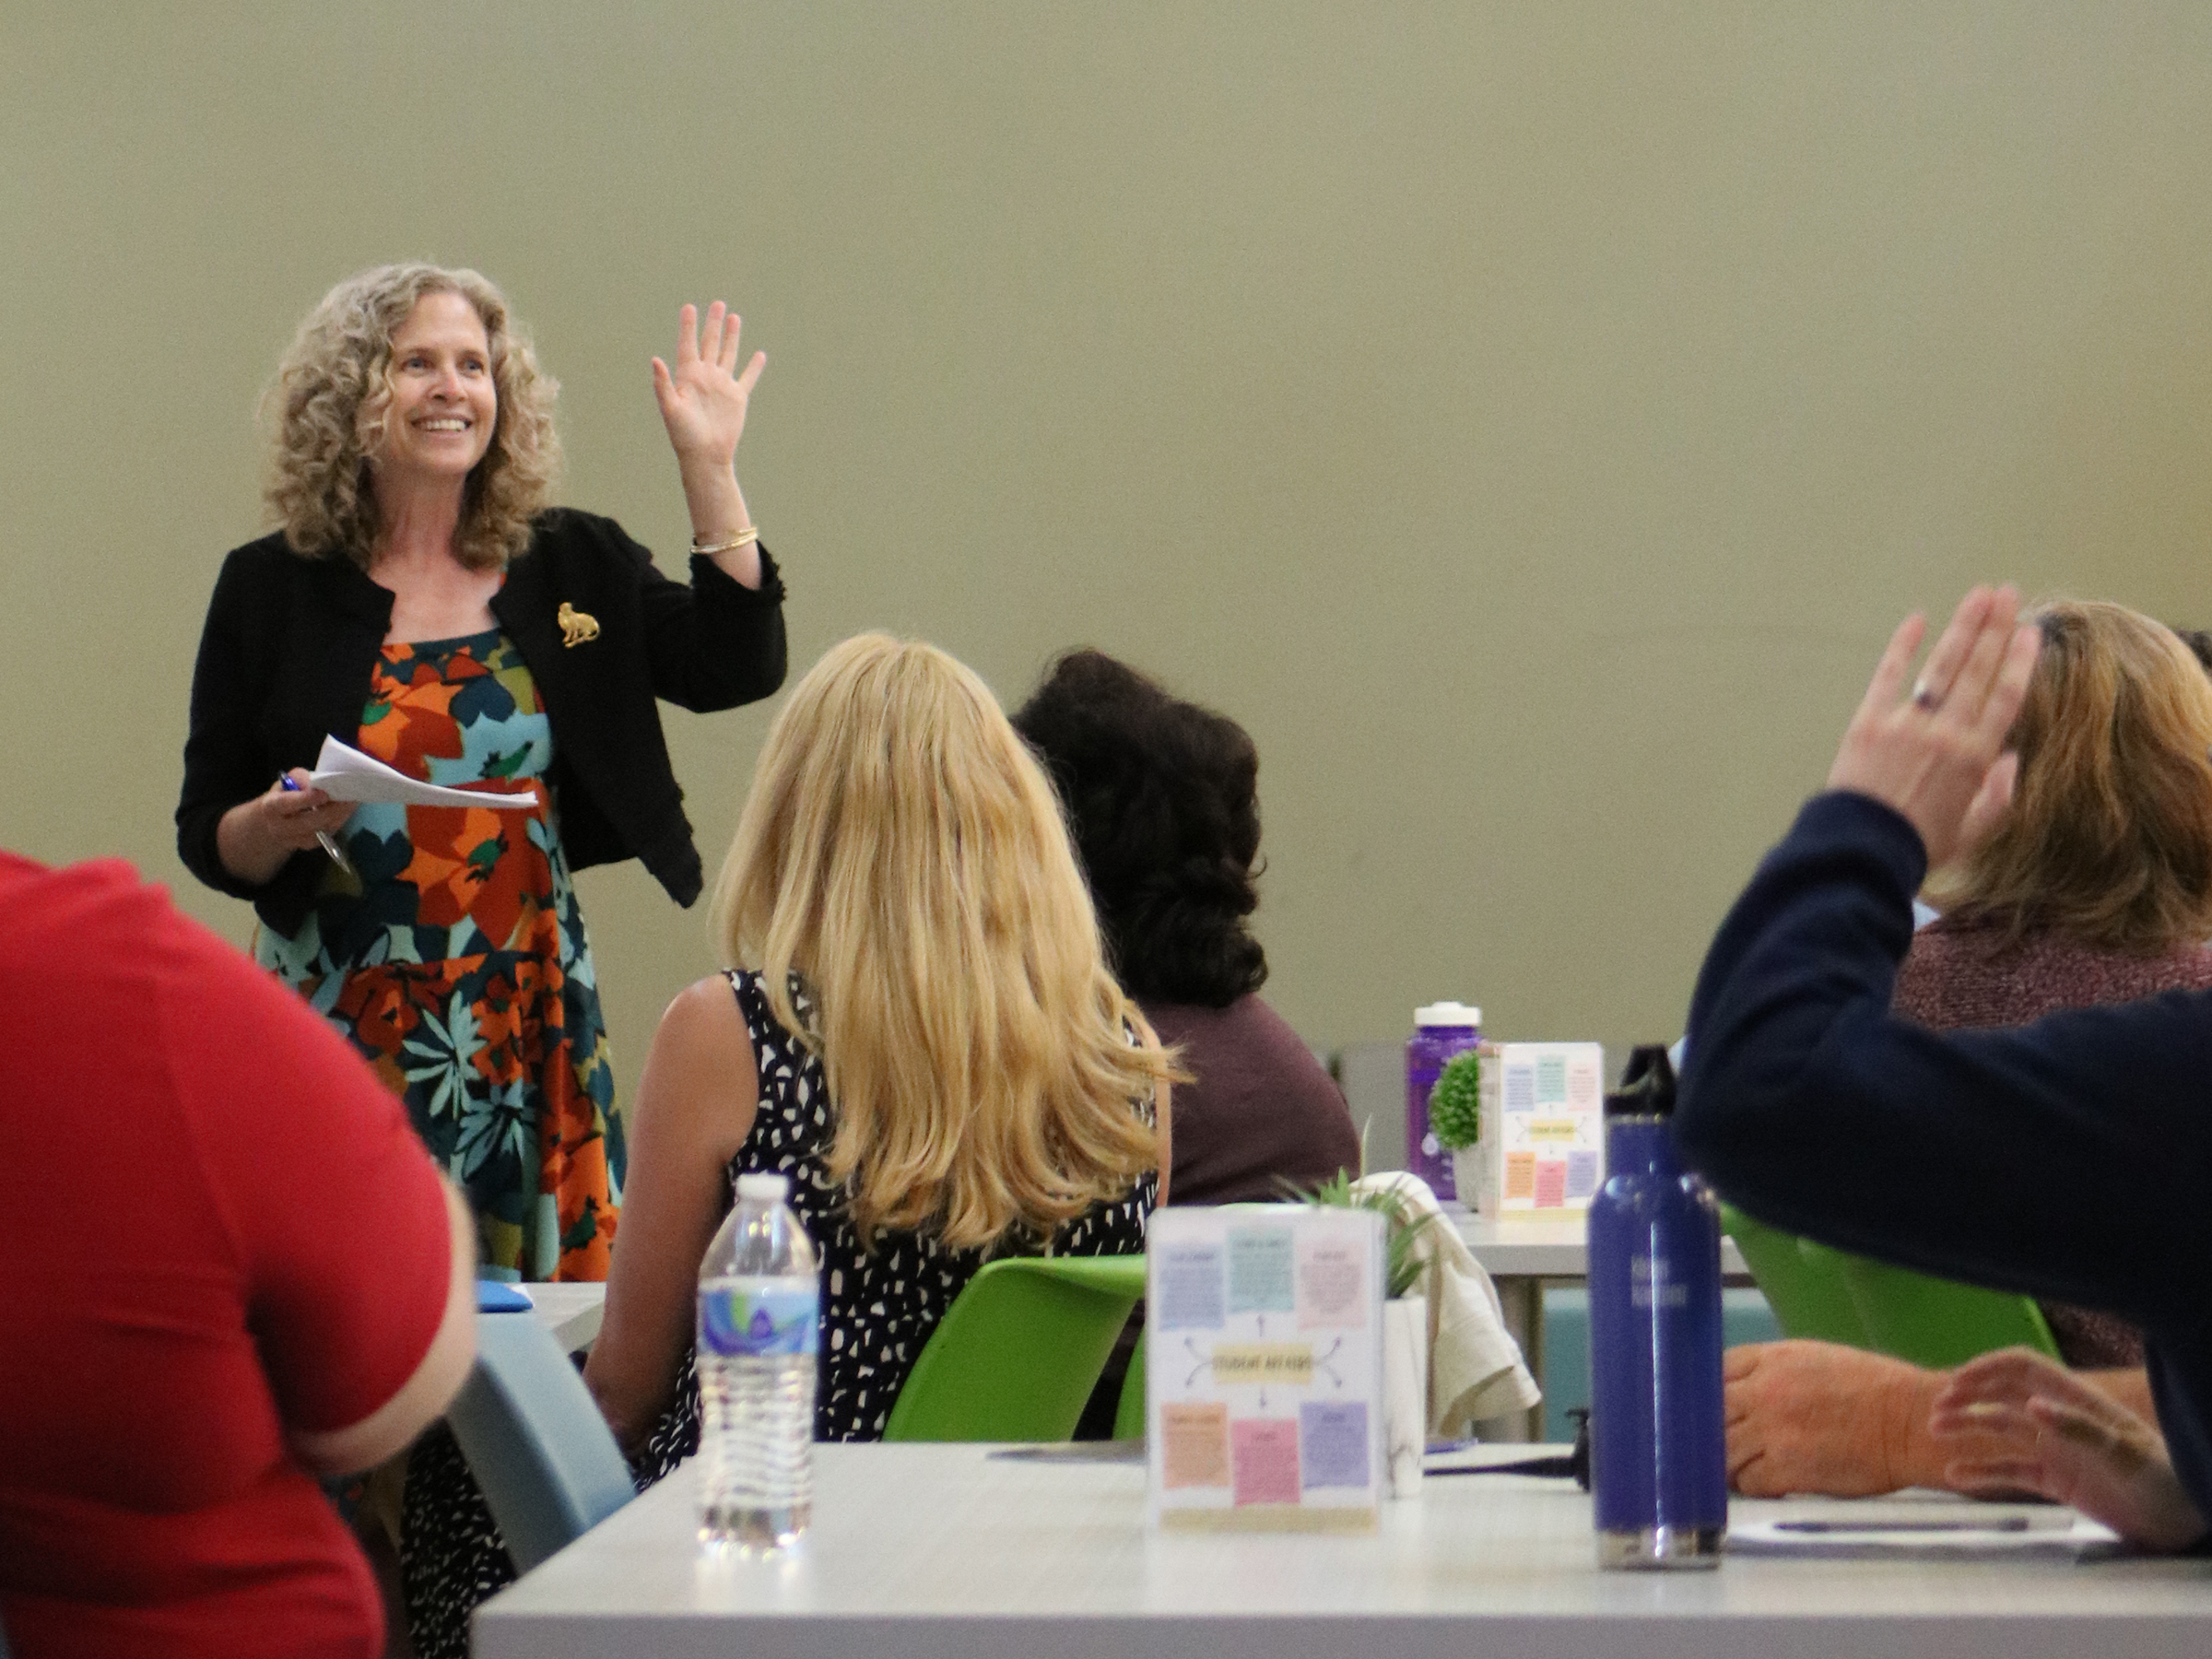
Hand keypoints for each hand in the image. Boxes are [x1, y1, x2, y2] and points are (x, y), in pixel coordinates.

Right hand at [260, 769, 354, 850]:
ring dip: (340, 816)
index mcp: (271, 806)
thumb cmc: (286, 795)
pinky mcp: (308, 845)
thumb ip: (301, 779)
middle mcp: (280, 826)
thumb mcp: (288, 782)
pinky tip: (347, 811)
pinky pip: (326, 834)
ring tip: (353, 802)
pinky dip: (339, 822)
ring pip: (321, 830)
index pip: (286, 804)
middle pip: (308, 822)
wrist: (276, 821)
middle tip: (350, 798)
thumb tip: (318, 781)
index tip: (323, 794)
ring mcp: (294, 839)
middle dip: (331, 810)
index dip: (305, 799)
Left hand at [651, 301, 764, 471]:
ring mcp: (722, 386)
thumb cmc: (683, 435)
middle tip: (717, 304)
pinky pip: (747, 378)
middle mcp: (705, 377)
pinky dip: (754, 367)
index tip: (689, 307)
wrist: (705, 455)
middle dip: (713, 324)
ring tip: (735, 317)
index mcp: (688, 376)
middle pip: (710, 343)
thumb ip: (663, 383)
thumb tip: (655, 359)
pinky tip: (759, 355)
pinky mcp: (737, 398)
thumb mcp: (670, 408)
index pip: (688, 345)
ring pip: (728, 354)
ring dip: (732, 337)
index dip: (688, 326)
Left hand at [1726, 1340, 1940, 1495]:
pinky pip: (1747, 1480)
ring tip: (1737, 1465)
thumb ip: (1774, 1371)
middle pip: (1709, 1410)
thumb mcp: (1816, 1360)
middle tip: (1715, 1439)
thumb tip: (1746, 1387)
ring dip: (1725, 1459)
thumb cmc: (1875, 1388)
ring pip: (1721, 1448)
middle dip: (1708, 1425)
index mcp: (1772, 1360)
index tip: (1709, 1403)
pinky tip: (1763, 1481)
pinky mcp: (1786, 1469)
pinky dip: (1750, 1483)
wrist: (1911, 1422)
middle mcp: (1763, 1392)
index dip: (1708, 1389)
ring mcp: (1771, 1432)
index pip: (1715, 1370)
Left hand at [1825, 586, 2041, 868]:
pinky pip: (1889, 675)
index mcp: (1977, 758)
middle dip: (1995, 628)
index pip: (2006, 697)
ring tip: (1980, 595)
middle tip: (2007, 593)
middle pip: (1978, 670)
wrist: (1862, 851)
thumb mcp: (1972, 830)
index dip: (2020, 660)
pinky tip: (1917, 619)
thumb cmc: (1919, 846)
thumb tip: (2012, 762)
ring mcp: (1908, 723)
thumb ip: (1999, 797)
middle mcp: (1947, 732)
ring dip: (1963, 627)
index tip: (2030, 632)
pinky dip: (1902, 646)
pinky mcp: (1869, 721)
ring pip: (1943, 665)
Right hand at [1930, 1347, 2205, 1550]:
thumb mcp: (2126, 1453)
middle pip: (2003, 1395)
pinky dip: (1983, 1471)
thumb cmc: (2165, 1479)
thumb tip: (2030, 1405)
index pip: (2023, 1367)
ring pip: (2001, 1430)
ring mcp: (2057, 1450)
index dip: (1988, 1368)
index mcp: (2077, 1400)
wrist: (2185, 1521)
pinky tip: (1957, 1476)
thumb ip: (2079, 1428)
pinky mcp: (2057, 1481)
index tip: (1957, 1383)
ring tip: (1936, 1433)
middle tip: (1938, 1412)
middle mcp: (2060, 1419)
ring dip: (1968, 1427)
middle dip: (1968, 1397)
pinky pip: (2011, 1471)